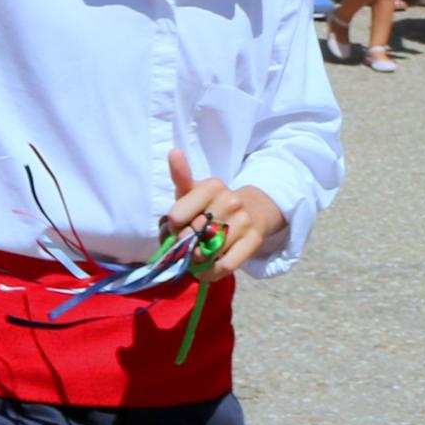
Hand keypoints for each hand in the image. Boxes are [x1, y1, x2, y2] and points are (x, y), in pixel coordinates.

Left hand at [163, 147, 290, 263]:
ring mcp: (244, 222)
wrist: (252, 211)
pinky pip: (225, 266)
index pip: (175, 217)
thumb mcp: (194, 190)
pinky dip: (211, 272)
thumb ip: (180, 176)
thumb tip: (174, 152)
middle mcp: (230, 201)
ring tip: (196, 256)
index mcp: (212, 186)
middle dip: (182, 247)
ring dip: (196, 262)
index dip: (170, 228)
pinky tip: (207, 268)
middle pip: (190, 237)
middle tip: (185, 246)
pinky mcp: (254, 241)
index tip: (176, 227)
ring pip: (207, 253)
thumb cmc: (213, 204)